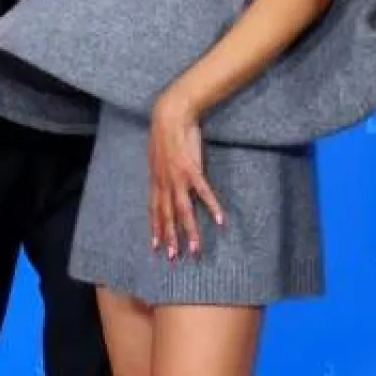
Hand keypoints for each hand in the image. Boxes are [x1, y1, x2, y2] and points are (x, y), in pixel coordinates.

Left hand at [147, 86, 224, 259]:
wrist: (170, 115)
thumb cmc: (166, 134)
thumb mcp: (159, 157)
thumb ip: (162, 173)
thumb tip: (164, 182)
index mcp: (157, 181)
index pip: (155, 211)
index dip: (155, 229)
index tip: (155, 248)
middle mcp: (165, 183)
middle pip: (167, 216)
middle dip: (170, 239)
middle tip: (172, 259)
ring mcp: (177, 178)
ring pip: (183, 211)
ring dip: (189, 232)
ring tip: (194, 250)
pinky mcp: (192, 170)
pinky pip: (203, 192)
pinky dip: (212, 207)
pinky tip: (220, 220)